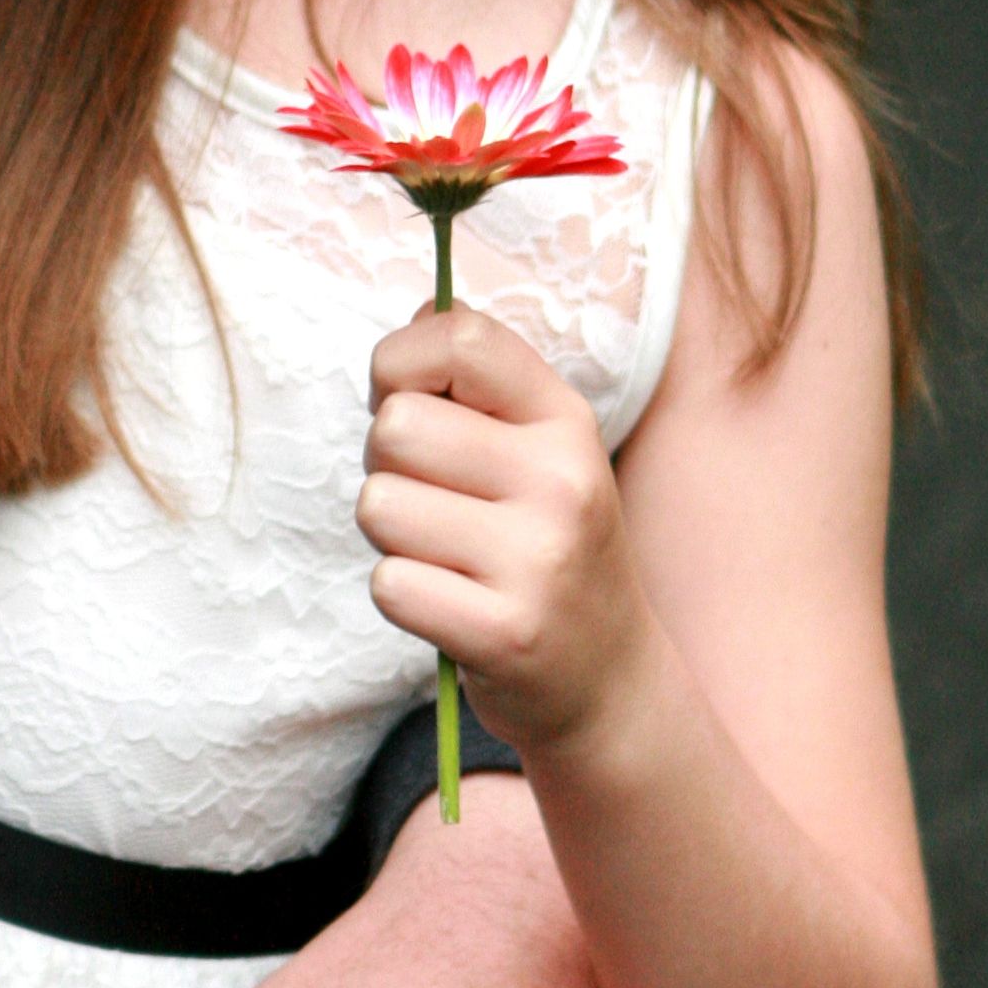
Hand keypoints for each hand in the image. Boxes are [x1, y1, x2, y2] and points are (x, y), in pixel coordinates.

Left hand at [359, 306, 658, 760]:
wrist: (609, 680)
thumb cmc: (546, 547)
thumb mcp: (540, 450)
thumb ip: (479, 381)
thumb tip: (423, 307)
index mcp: (564, 419)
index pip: (459, 338)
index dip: (399, 363)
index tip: (409, 402)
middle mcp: (562, 480)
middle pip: (395, 425)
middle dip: (387, 464)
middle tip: (433, 501)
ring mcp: (538, 559)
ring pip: (378, 505)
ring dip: (391, 535)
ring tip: (447, 555)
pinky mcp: (504, 633)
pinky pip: (388, 584)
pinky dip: (402, 594)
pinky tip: (451, 604)